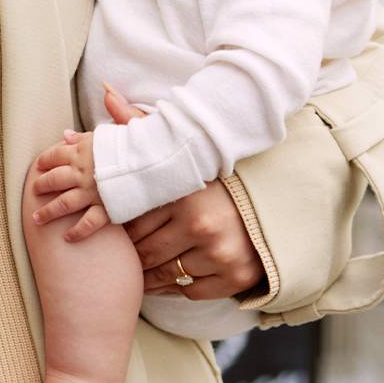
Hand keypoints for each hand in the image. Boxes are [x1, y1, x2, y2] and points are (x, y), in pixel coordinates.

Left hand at [29, 83, 135, 243]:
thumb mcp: (130, 122)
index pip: (58, 153)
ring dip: (49, 211)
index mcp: (87, 148)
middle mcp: (85, 171)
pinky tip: (67, 238)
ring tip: (37, 219)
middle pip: (55, 178)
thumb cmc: (148, 142)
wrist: (160, 163)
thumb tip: (106, 89)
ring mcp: (93, 192)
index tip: (39, 164)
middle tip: (34, 189)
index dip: (47, 159)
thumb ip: (115, 110)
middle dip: (43, 184)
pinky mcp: (106, 209)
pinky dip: (77, 231)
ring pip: (64, 203)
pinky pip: (88, 223)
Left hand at [101, 81, 264, 299]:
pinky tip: (168, 275)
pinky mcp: (232, 278)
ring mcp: (219, 254)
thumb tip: (106, 93)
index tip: (115, 222)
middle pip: (144, 249)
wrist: (277, 202)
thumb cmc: (219, 178)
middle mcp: (203, 225)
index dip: (120, 223)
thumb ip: (140, 124)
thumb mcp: (182, 149)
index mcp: (187, 194)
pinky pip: (187, 289)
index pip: (133, 218)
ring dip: (146, 272)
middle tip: (124, 248)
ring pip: (162, 273)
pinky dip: (174, 285)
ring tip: (141, 264)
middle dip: (129, 250)